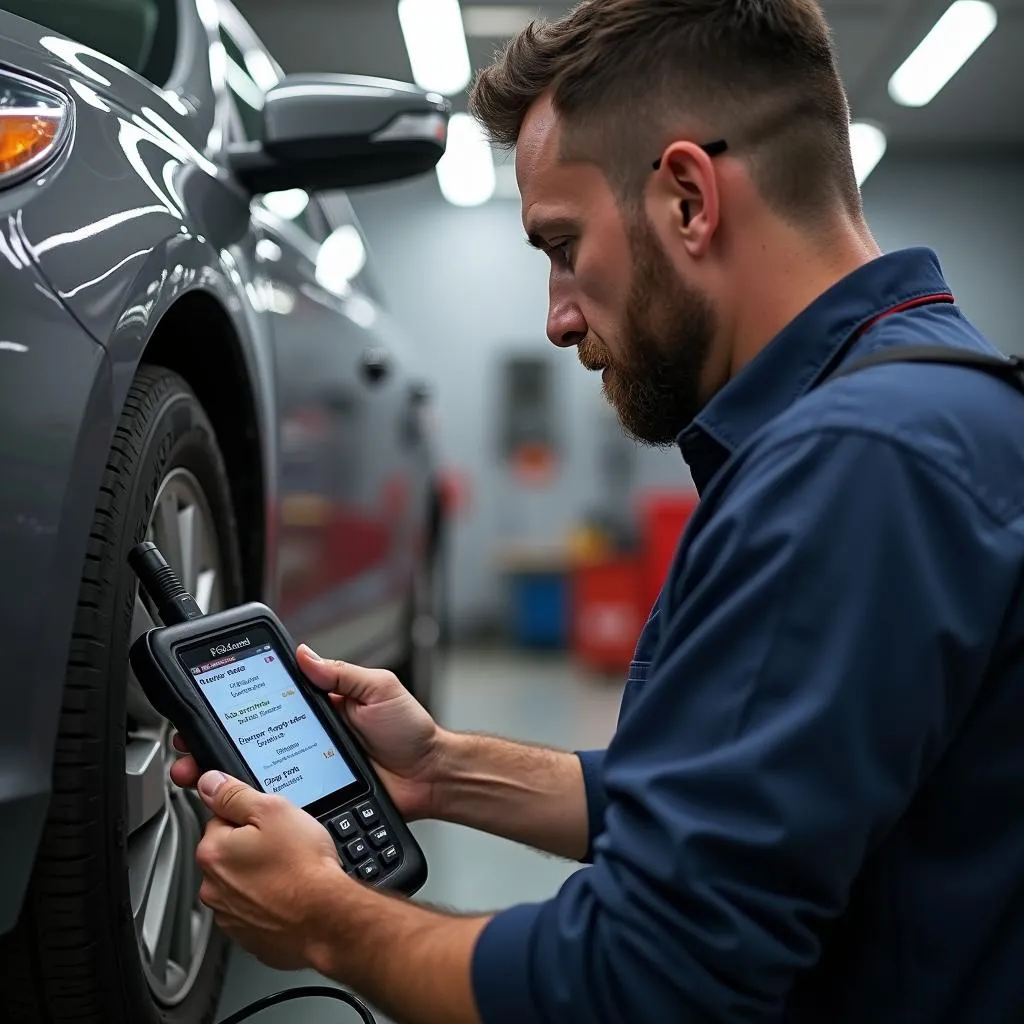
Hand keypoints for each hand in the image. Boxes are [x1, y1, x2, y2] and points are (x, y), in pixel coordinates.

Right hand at [170, 644, 446, 820]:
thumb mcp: (379, 689)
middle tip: (189, 745)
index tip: (206, 705)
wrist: (430, 776)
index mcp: (320, 707)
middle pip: (251, 739)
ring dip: (223, 772)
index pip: (269, 702)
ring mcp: (307, 769)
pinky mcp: (315, 798)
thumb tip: (305, 654)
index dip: (237, 705)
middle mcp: (307, 738)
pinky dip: (254, 801)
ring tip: (196, 772)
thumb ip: (342, 673)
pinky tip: (235, 800)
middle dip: (214, 741)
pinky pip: (279, 799)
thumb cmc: (411, 731)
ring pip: (257, 772)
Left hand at [192, 770, 346, 970]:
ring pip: (243, 880)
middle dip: (254, 846)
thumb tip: (211, 783)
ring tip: (291, 870)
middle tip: (286, 845)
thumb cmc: (303, 868)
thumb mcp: (274, 811)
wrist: (326, 919)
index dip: (251, 816)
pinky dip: (269, 900)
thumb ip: (236, 794)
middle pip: (231, 851)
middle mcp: (212, 886)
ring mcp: (229, 915)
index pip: (221, 818)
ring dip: (261, 874)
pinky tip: (291, 892)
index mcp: (212, 852)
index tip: (272, 823)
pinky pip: (255, 907)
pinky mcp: (248, 935)